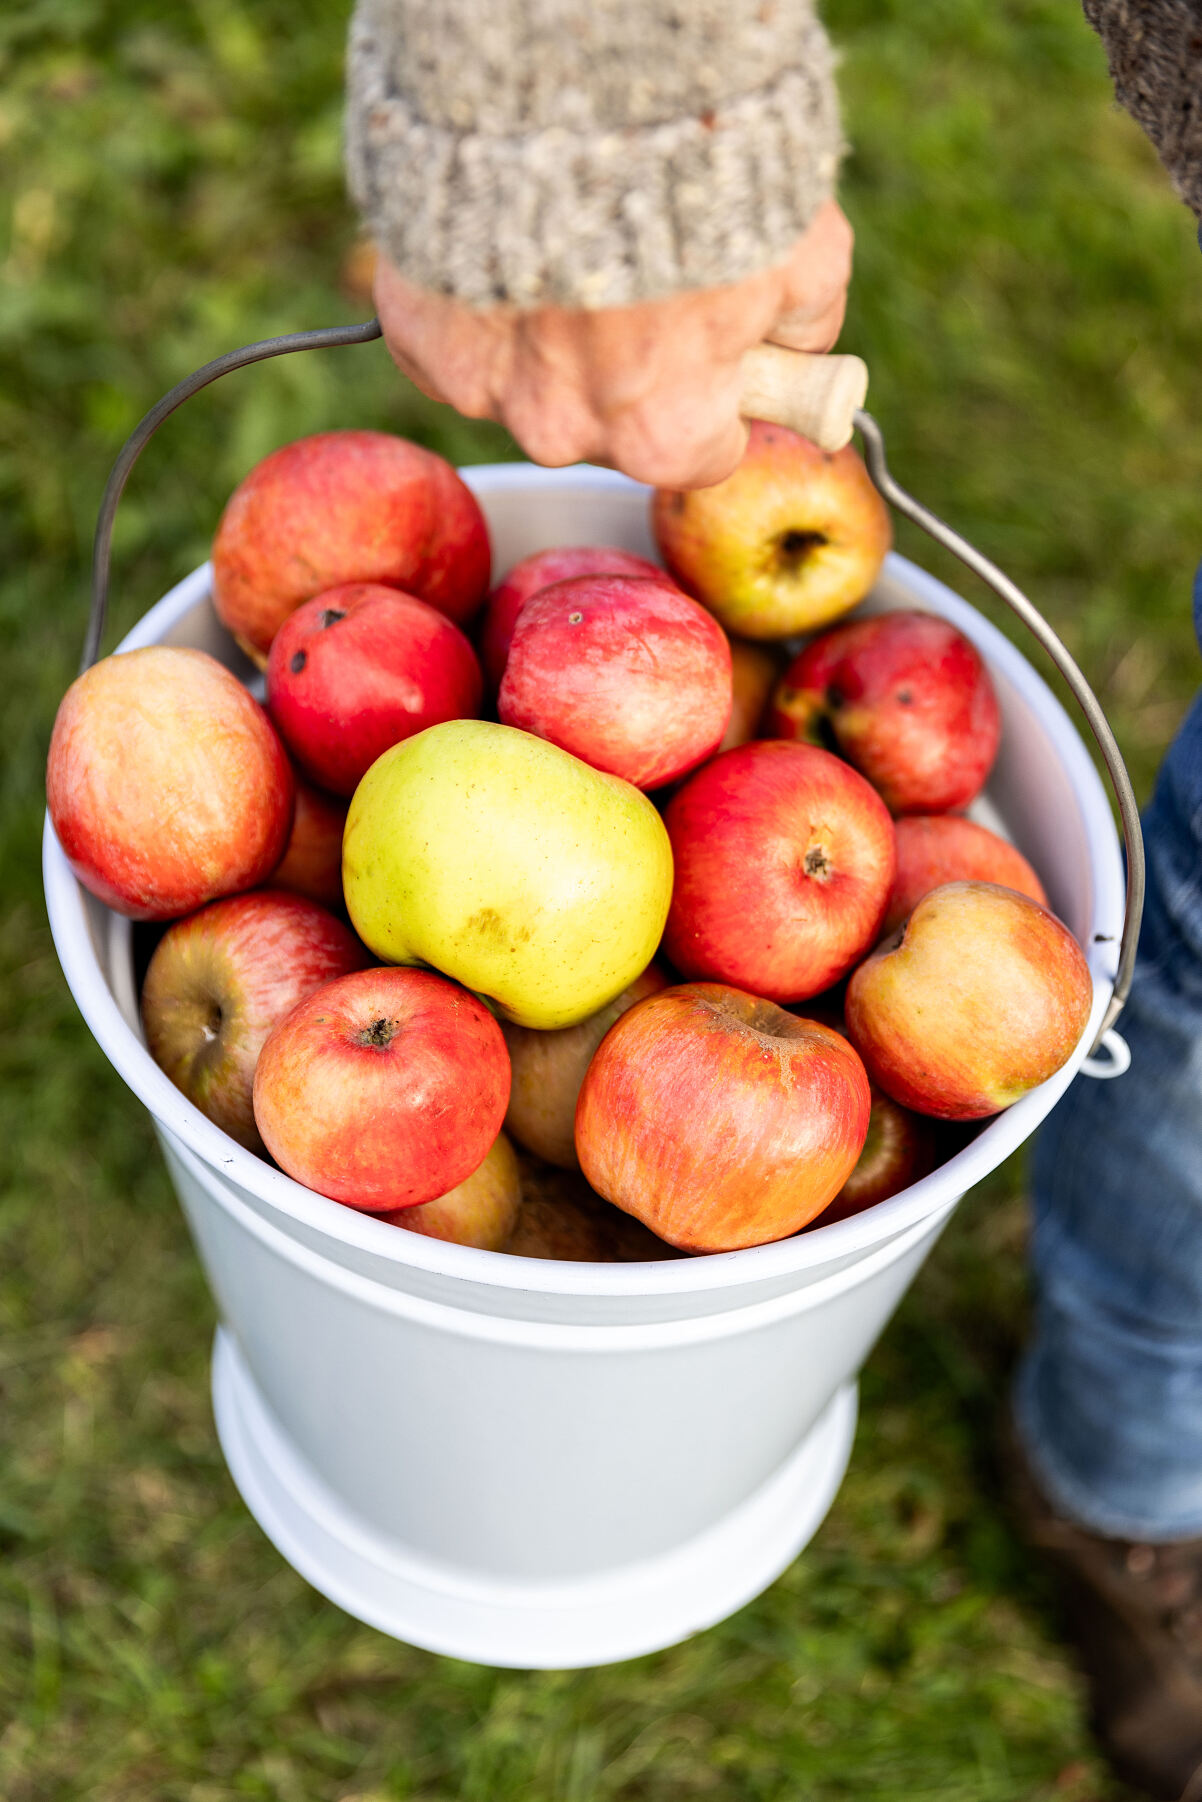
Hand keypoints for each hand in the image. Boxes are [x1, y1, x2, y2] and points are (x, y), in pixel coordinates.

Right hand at [373, 199, 852, 489]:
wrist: (572, 91)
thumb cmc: (701, 175)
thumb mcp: (805, 254)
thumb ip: (806, 326)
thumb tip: (796, 353)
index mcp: (663, 436)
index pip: (701, 452)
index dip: (714, 394)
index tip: (712, 345)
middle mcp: (567, 433)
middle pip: (608, 423)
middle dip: (627, 365)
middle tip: (641, 273)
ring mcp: (484, 389)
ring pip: (527, 383)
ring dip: (548, 332)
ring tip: (573, 242)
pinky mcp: (420, 333)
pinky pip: (454, 341)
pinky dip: (478, 303)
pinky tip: (511, 243)